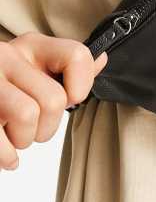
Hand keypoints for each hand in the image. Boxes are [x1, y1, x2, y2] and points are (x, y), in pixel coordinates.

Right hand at [0, 32, 106, 170]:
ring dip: (26, 138)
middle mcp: (10, 56)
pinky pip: (1, 141)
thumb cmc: (7, 83)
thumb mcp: (37, 66)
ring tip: (17, 133)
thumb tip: (101, 59)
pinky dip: (7, 156)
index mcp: (33, 45)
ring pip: (28, 116)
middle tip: (37, 125)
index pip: (77, 56)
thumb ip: (69, 66)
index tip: (71, 97)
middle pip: (54, 99)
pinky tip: (8, 155)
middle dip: (49, 125)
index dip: (81, 85)